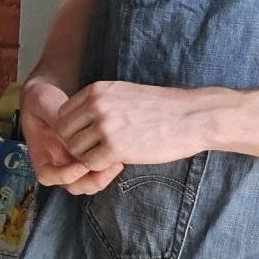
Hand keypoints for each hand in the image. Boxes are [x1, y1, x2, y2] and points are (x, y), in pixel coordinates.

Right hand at [21, 77, 117, 193]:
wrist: (51, 101)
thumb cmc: (43, 102)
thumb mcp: (44, 104)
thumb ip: (55, 119)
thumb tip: (71, 133)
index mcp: (40, 156)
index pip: (48, 176)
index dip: (65, 174)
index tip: (81, 164)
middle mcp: (57, 165)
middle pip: (74, 186)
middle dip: (92, 180)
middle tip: (108, 166)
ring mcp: (73, 164)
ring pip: (90, 183)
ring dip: (103, 177)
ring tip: (117, 161)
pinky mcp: (89, 158)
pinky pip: (99, 172)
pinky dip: (108, 167)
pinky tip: (120, 154)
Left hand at [55, 81, 212, 174]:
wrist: (194, 117)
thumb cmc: (162, 108)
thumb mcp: (124, 93)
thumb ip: (100, 102)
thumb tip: (79, 118)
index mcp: (96, 91)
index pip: (63, 114)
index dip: (74, 129)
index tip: (90, 136)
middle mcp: (96, 105)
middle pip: (64, 132)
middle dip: (77, 144)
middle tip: (96, 150)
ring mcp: (105, 126)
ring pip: (74, 149)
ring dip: (88, 156)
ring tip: (108, 155)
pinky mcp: (115, 148)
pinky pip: (90, 163)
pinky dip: (99, 167)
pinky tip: (116, 162)